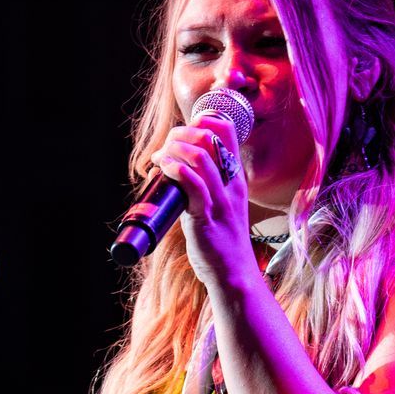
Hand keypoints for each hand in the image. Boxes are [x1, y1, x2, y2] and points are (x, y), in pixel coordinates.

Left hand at [149, 111, 257, 293]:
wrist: (234, 274)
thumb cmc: (222, 240)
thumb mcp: (221, 204)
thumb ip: (204, 185)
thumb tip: (174, 169)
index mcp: (235, 178)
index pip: (227, 131)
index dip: (202, 119)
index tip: (182, 131)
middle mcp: (230, 184)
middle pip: (210, 138)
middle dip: (182, 133)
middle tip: (165, 147)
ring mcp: (220, 200)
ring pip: (200, 158)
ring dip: (174, 150)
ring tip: (160, 157)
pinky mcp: (206, 217)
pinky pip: (194, 186)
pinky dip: (176, 171)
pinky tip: (164, 169)